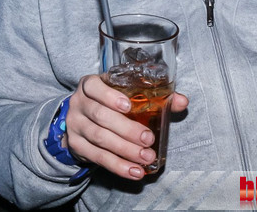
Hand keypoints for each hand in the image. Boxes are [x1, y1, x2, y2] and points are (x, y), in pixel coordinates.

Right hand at [62, 74, 188, 179]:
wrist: (82, 120)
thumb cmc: (108, 103)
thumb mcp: (124, 93)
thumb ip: (153, 96)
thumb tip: (182, 101)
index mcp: (89, 86)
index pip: (94, 87)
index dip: (110, 96)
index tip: (129, 106)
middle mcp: (79, 104)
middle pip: (100, 116)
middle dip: (126, 129)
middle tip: (148, 139)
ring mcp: (75, 126)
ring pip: (100, 138)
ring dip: (125, 150)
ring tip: (146, 157)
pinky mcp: (76, 146)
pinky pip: (98, 158)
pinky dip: (118, 166)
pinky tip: (134, 171)